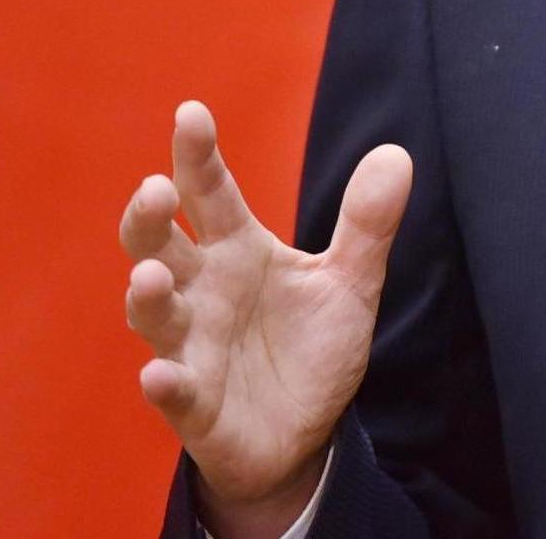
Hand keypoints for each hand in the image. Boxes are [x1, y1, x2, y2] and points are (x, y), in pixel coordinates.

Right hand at [119, 101, 411, 527]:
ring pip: (155, 315)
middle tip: (155, 189)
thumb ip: (367, 223)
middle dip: (149, 219)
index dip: (197, 156)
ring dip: (149, 296)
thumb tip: (396, 152)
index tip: (191, 112)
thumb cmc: (310, 346)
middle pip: (159, 245)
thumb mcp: (349, 281)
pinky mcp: (196, 405)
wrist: (303, 432)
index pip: (210, 193)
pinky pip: (175, 392)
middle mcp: (202, 291)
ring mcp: (191, 347)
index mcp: (236, 250)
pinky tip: (160, 375)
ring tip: (151, 276)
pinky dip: (166, 384)